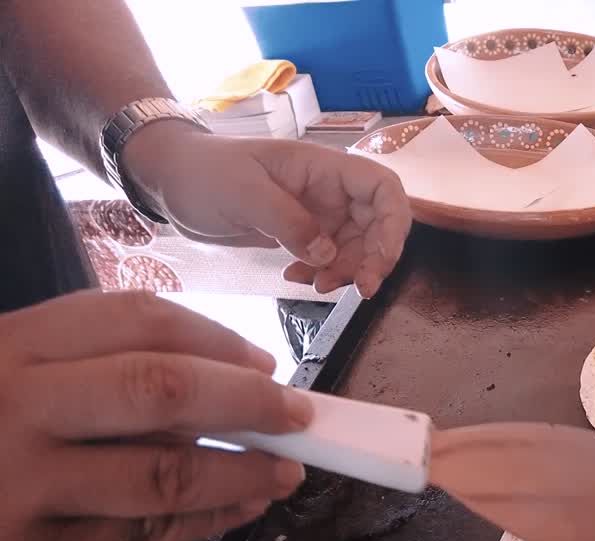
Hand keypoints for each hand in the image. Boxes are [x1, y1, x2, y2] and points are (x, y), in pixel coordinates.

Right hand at [0, 291, 314, 540]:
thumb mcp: (1, 376)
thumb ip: (82, 366)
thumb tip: (218, 370)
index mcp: (7, 349)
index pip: (133, 319)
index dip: (215, 337)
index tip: (264, 358)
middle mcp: (13, 412)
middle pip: (158, 389)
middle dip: (247, 400)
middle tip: (299, 412)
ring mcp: (20, 491)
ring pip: (161, 477)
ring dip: (241, 475)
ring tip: (286, 471)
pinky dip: (204, 525)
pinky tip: (240, 511)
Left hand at [123, 122, 411, 297]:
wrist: (170, 180)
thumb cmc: (204, 173)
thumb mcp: (244, 193)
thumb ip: (289, 222)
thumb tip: (328, 256)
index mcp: (324, 168)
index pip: (384, 189)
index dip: (395, 225)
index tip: (380, 262)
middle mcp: (330, 191)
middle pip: (378, 225)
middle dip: (371, 259)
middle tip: (355, 289)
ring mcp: (319, 214)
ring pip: (357, 248)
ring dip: (346, 272)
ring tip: (314, 286)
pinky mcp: (303, 235)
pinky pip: (330, 259)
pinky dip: (322, 274)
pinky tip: (296, 279)